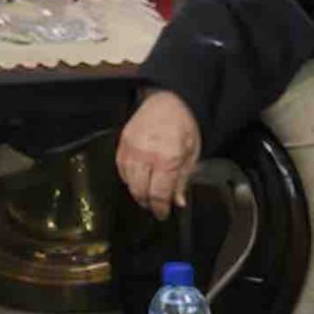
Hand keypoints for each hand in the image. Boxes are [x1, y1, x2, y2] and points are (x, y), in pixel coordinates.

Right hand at [117, 88, 201, 220]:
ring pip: (128, 182)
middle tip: (155, 207)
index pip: (159, 194)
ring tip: (146, 194)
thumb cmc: (184, 124)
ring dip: (137, 192)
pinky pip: (121, 168)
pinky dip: (128, 178)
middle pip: (141, 191)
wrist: (169, 99)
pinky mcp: (122, 143)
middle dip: (148, 203)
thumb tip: (178, 201)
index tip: (163, 214)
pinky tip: (136, 179)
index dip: (160, 209)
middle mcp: (146, 156)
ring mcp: (131, 149)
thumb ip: (183, 179)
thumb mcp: (193, 152)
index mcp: (167, 159)